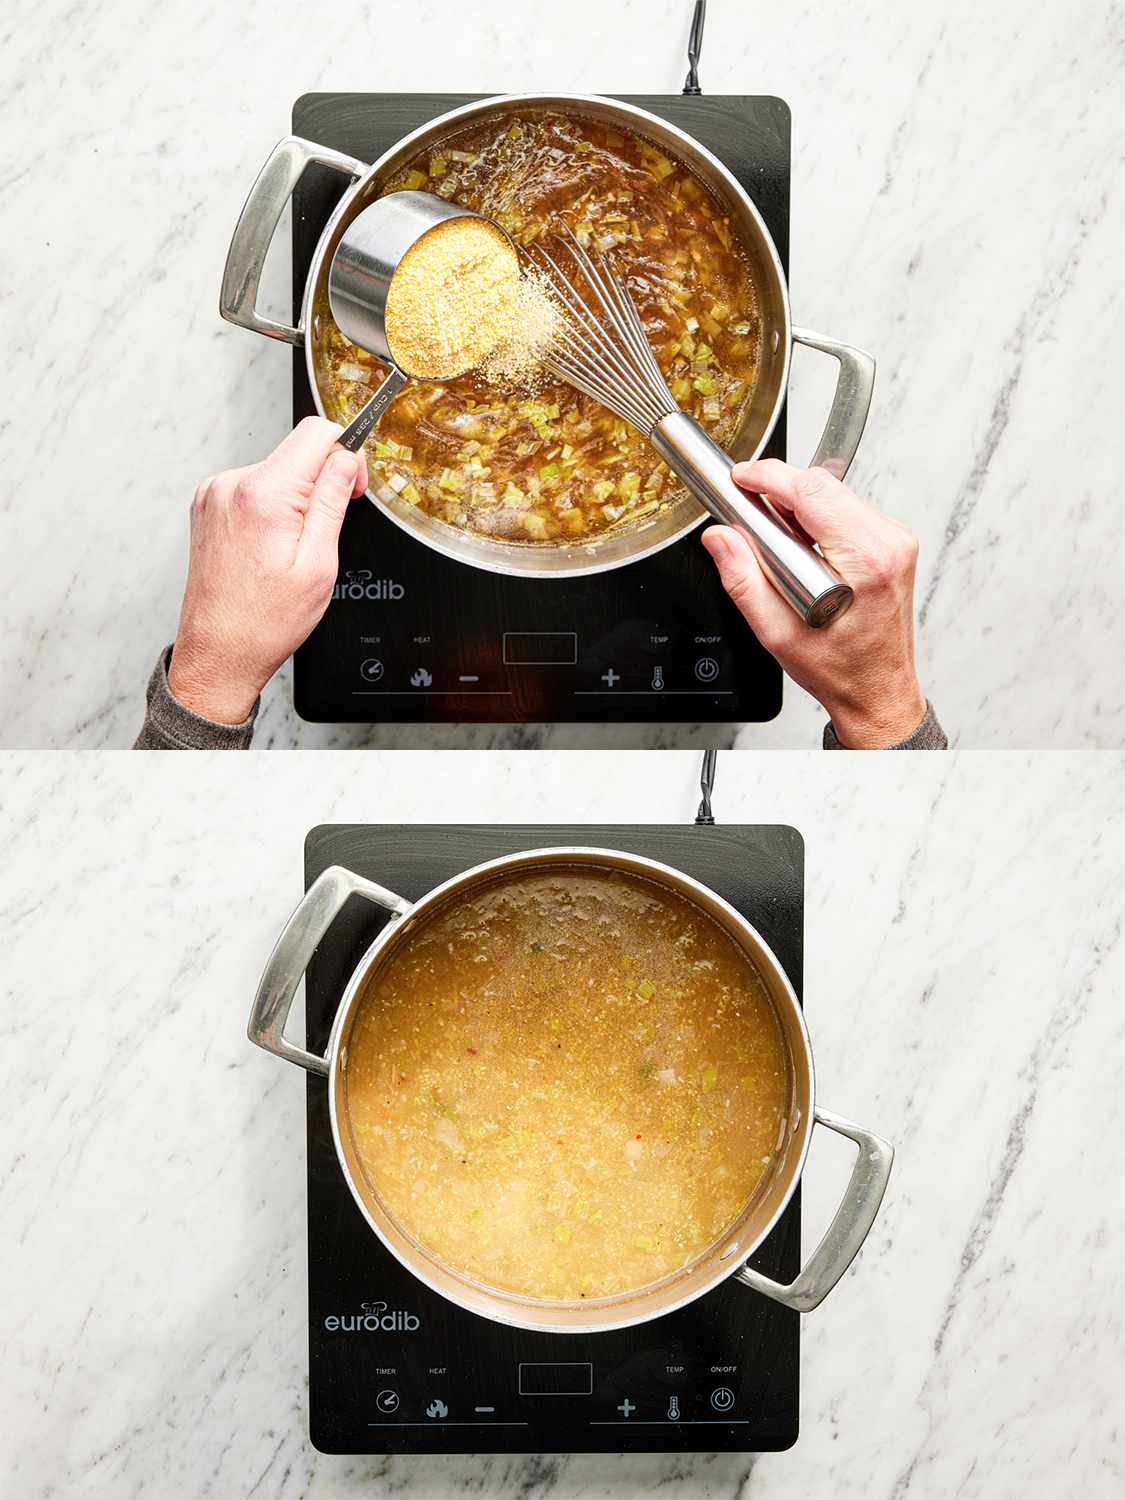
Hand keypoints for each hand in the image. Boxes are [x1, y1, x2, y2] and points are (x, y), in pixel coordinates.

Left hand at [167, 418, 367, 723]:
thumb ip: (332, 502)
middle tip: (325, 531)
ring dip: (295, 499)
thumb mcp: (318, 564)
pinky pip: (255, 488)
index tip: (352, 486)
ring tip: (291, 548)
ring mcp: (215, 494)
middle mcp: (232, 485)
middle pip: (296, 452)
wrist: (218, 652)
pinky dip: (272, 508)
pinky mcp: (208, 505)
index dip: (347, 453)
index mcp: (263, 495)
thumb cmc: (264, 622)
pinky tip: (271, 546)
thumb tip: (345, 459)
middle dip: (321, 482)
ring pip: (277, 471)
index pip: (316, 432)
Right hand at [701, 460, 926, 747]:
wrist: (877, 692)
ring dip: (798, 507)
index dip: (769, 477)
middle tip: (747, 512)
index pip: (812, 491)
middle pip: (823, 486)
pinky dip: (817, 519)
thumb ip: (742, 579)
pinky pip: (847, 511)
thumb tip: (720, 537)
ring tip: (775, 542)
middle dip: (780, 491)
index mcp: (865, 561)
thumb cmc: (840, 670)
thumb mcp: (777, 632)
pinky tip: (801, 547)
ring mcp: (895, 541)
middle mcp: (888, 544)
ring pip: (835, 494)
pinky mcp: (892, 544)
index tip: (741, 478)